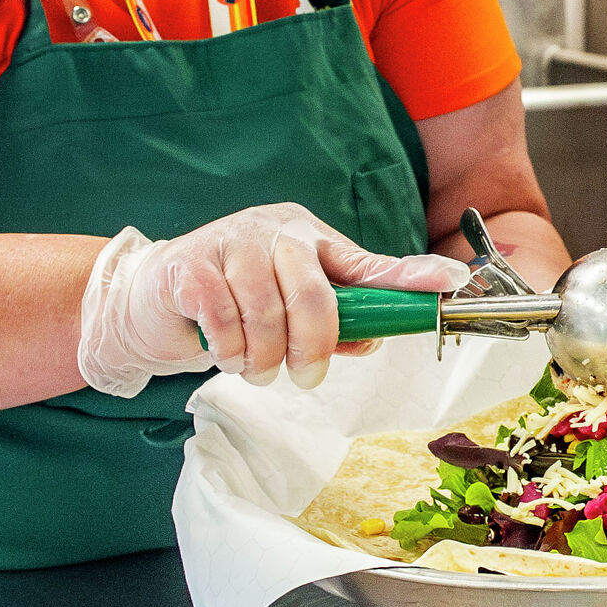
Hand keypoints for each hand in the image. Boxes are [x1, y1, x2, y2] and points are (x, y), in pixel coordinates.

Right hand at [76, 202, 468, 398]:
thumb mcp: (289, 310)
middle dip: (311, 349)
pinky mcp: (191, 264)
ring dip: (262, 359)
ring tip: (254, 367)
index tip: (452, 283)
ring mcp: (232, 241)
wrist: (154, 296)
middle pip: (315, 296)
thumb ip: (335, 324)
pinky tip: (222, 350)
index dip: (412, 274)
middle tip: (303, 375)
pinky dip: (227, 349)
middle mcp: (276, 231)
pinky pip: (223, 320)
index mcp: (309, 238)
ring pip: (266, 315)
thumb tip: (376, 338)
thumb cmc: (235, 302)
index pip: (368, 260)